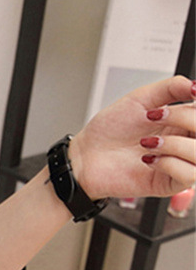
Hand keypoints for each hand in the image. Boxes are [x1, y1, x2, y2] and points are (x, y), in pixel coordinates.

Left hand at [69, 75, 195, 199]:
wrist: (85, 155)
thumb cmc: (109, 130)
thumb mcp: (140, 99)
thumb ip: (171, 88)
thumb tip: (195, 85)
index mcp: (183, 122)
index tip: (189, 96)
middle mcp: (184, 142)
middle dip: (185, 119)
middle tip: (155, 117)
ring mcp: (178, 164)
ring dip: (176, 145)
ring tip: (147, 142)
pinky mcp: (167, 183)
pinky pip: (189, 175)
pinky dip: (170, 163)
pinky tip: (147, 159)